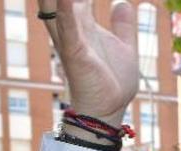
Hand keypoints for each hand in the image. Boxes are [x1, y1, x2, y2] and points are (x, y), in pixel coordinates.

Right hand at [40, 0, 138, 125]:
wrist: (109, 110)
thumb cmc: (112, 81)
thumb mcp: (124, 46)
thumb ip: (123, 24)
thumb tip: (123, 3)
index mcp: (81, 22)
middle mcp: (70, 26)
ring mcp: (70, 38)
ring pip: (55, 4)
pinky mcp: (74, 52)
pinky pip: (67, 25)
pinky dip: (65, 8)